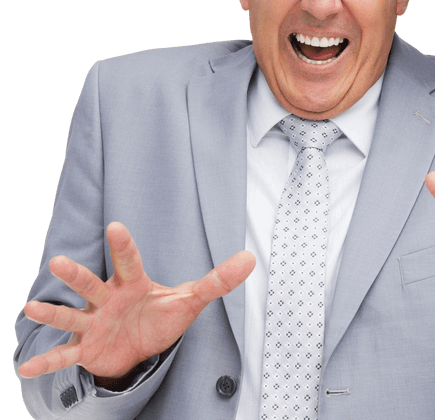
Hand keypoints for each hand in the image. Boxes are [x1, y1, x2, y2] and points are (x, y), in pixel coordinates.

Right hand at [18, 222, 254, 381]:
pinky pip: (65, 356)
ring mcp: (95, 324)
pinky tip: (24, 368)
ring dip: (53, 314)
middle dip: (77, 276)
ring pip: (72, 317)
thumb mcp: (191, 300)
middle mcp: (108, 300)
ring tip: (32, 309)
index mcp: (132, 285)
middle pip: (92, 285)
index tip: (115, 225)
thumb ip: (218, 281)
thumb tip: (251, 259)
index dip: (123, 245)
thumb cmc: (160, 316)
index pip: (129, 261)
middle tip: (59, 261)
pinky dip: (47, 363)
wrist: (140, 347)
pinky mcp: (87, 349)